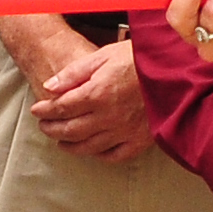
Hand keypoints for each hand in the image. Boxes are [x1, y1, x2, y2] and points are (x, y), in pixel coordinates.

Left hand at [33, 38, 154, 162]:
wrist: (175, 68)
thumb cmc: (139, 58)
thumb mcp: (103, 55)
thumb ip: (74, 73)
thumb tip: (48, 87)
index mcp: (97, 93)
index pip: (61, 108)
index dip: (45, 110)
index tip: (37, 110)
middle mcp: (108, 116)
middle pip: (71, 130)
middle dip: (52, 129)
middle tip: (44, 126)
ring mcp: (124, 131)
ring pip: (89, 147)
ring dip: (70, 145)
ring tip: (60, 141)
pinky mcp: (141, 140)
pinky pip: (115, 155)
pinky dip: (99, 156)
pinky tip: (92, 151)